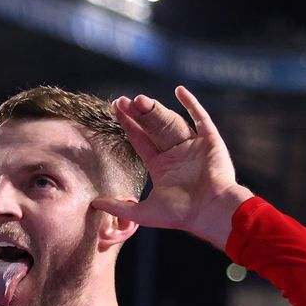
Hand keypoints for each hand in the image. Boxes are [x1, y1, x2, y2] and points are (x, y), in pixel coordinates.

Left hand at [92, 88, 252, 248]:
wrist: (211, 211)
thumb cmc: (181, 215)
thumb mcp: (143, 212)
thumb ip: (119, 207)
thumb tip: (93, 204)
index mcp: (162, 166)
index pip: (140, 140)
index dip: (128, 124)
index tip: (117, 108)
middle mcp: (176, 153)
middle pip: (153, 127)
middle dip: (138, 114)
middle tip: (125, 100)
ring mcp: (193, 146)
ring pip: (171, 121)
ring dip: (156, 109)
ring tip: (140, 99)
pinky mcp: (210, 141)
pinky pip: (200, 118)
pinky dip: (191, 104)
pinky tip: (179, 90)